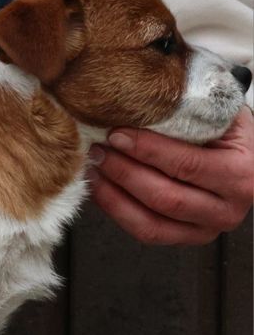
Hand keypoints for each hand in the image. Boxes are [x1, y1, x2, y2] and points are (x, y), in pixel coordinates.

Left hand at [88, 108, 253, 244]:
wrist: (244, 161)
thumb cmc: (226, 135)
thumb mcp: (221, 116)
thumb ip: (193, 108)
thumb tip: (142, 94)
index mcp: (241, 174)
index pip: (186, 165)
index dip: (146, 150)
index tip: (117, 134)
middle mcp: (226, 209)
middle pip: (164, 197)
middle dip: (124, 173)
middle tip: (99, 151)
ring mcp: (205, 230)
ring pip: (151, 222)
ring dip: (114, 195)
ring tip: (95, 169)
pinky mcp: (184, 239)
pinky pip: (144, 232)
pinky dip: (117, 211)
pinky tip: (101, 189)